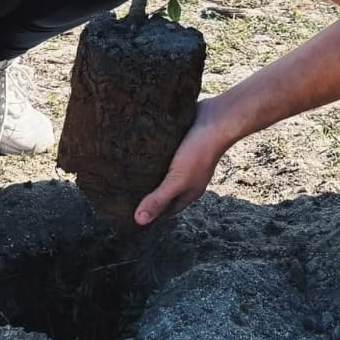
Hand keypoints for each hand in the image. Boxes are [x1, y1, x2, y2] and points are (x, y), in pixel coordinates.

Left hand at [135, 97, 231, 224]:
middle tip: (122, 190)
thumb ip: (159, 199)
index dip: (152, 212)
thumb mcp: (177, 180)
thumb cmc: (199, 152)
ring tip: (125, 169)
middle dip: (148, 191)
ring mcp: (185, 159)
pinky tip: (139, 148)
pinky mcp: (181, 142)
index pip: (167, 209)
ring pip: (163, 170)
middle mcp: (187, 177)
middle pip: (164, 189)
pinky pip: (164, 151)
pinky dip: (154, 152)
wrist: (217, 118)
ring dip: (149, 170)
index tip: (130, 211)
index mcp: (189, 191)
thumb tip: (139, 221)